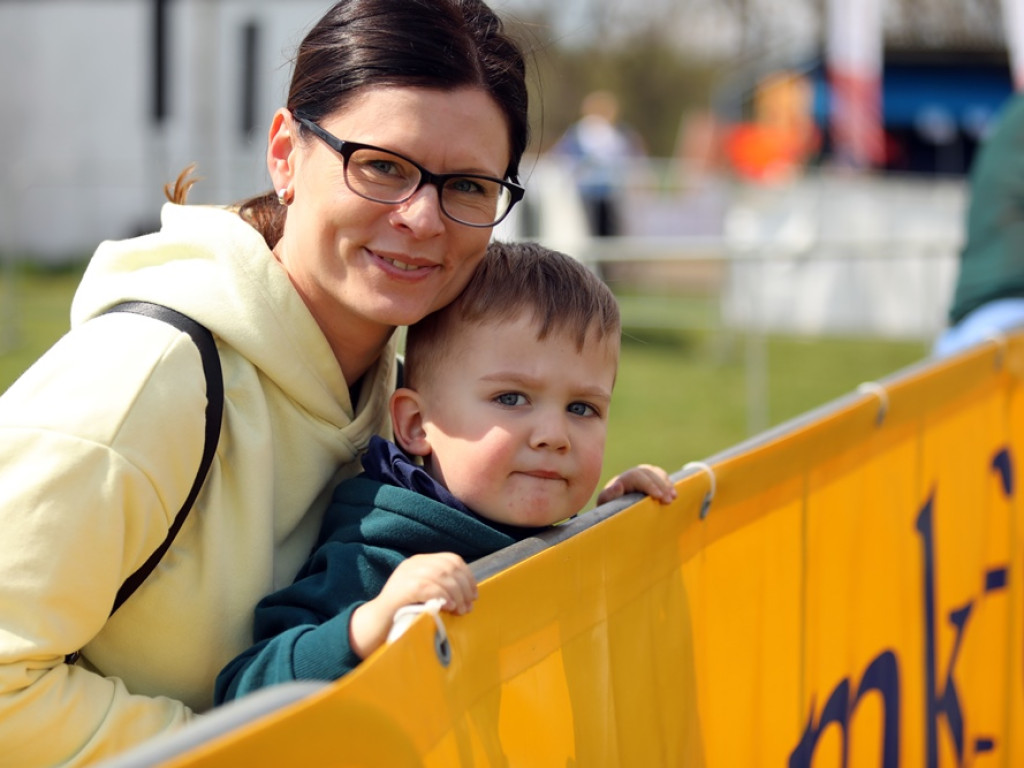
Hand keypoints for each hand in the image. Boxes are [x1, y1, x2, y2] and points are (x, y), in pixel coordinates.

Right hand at [350, 553, 477, 659]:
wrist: (375, 625)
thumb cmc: (404, 613)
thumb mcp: (424, 595)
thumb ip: (441, 589)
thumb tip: (468, 595)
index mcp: (420, 562)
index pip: (451, 559)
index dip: (467, 576)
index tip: (474, 595)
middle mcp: (414, 564)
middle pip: (449, 567)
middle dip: (464, 587)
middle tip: (468, 607)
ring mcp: (407, 574)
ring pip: (441, 576)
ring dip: (456, 594)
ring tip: (460, 611)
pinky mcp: (402, 588)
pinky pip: (429, 587)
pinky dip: (443, 597)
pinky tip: (448, 608)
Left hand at [597, 464, 675, 504]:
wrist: (611, 506)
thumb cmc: (608, 507)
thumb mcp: (605, 503)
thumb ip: (609, 495)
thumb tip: (617, 485)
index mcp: (623, 479)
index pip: (637, 477)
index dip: (649, 485)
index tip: (658, 496)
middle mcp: (634, 474)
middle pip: (650, 474)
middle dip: (661, 486)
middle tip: (668, 501)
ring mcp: (644, 475)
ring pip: (657, 474)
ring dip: (667, 485)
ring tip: (673, 497)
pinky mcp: (651, 480)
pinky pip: (662, 477)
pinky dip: (669, 485)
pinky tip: (674, 495)